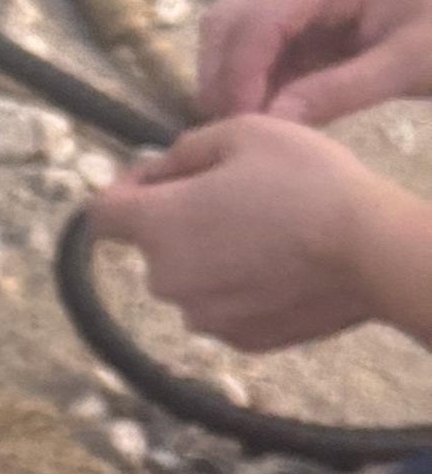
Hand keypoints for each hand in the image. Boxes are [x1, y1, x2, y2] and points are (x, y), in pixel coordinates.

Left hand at [82, 115, 431, 351]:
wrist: (372, 251)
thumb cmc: (309, 182)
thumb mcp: (245, 133)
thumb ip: (186, 149)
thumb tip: (161, 168)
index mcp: (157, 226)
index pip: (100, 215)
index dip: (125, 190)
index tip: (159, 179)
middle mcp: (164, 280)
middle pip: (154, 246)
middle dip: (181, 221)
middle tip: (239, 198)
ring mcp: (201, 317)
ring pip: (192, 279)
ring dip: (214, 257)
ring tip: (270, 233)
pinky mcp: (237, 339)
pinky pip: (227, 306)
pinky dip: (243, 288)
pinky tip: (285, 267)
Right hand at [193, 0, 431, 124]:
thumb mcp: (410, 65)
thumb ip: (340, 92)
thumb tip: (270, 120)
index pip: (260, 17)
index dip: (239, 73)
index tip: (242, 122)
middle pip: (230, 17)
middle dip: (223, 75)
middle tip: (237, 127)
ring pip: (232, 29)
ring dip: (230, 76)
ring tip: (251, 120)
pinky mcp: (302, 6)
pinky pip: (256, 41)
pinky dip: (252, 76)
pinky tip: (270, 106)